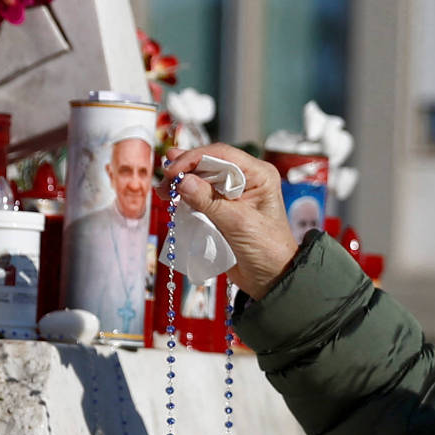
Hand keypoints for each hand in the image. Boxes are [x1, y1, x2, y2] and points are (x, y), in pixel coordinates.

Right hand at [160, 144, 298, 299]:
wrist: (270, 279)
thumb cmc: (266, 250)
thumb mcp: (237, 223)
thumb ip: (209, 201)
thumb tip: (182, 181)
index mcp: (258, 174)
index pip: (222, 155)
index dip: (194, 158)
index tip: (173, 171)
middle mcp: (247, 179)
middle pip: (209, 164)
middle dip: (185, 170)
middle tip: (164, 180)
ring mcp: (234, 194)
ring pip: (202, 179)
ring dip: (182, 183)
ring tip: (163, 190)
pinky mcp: (223, 210)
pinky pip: (200, 197)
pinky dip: (186, 197)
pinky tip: (173, 199)